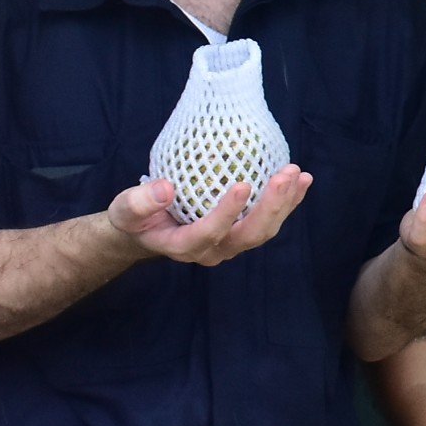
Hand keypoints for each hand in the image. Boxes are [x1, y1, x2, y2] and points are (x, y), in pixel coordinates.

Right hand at [109, 166, 309, 265]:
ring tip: (299, 174)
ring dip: (285, 203)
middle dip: (271, 206)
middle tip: (285, 175)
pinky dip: (286, 201)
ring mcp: (231, 244)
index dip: (227, 212)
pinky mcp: (241, 233)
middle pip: (248, 235)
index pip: (209, 233)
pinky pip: (269, 221)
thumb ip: (139, 202)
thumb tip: (165, 188)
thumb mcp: (125, 209)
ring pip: (264, 230)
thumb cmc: (137, 218)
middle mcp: (213, 250)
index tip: (243, 185)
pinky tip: (300, 180)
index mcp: (184, 246)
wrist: (149, 231)